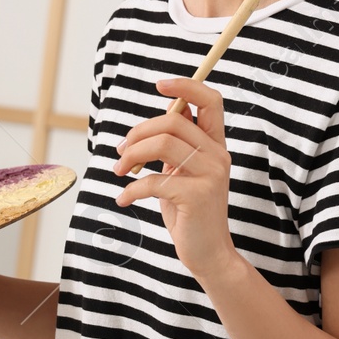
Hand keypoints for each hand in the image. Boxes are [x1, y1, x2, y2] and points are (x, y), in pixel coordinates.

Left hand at [112, 76, 237, 281]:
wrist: (208, 254)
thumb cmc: (188, 211)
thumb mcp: (182, 173)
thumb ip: (176, 146)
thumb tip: (159, 116)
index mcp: (215, 145)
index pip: (211, 101)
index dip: (186, 86)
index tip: (159, 85)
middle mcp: (218, 155)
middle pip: (173, 120)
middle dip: (138, 132)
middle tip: (121, 152)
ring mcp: (211, 174)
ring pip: (163, 143)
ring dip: (131, 155)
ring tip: (119, 171)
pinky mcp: (198, 196)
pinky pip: (154, 180)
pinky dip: (131, 189)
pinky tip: (124, 199)